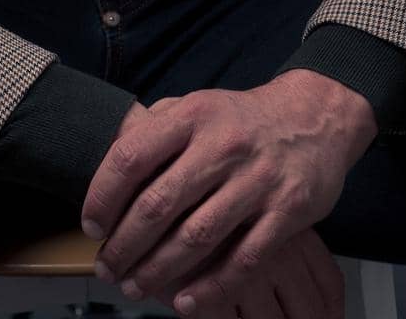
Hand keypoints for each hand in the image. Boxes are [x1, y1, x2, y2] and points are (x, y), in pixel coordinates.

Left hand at [80, 71, 376, 315]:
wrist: (313, 117)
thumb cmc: (240, 119)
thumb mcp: (195, 106)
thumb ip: (154, 129)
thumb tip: (107, 164)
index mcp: (192, 115)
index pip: (132, 156)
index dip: (103, 196)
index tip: (91, 226)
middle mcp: (222, 145)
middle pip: (159, 204)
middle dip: (125, 245)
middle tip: (106, 269)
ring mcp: (257, 179)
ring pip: (197, 237)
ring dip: (158, 270)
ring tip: (135, 287)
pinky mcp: (287, 211)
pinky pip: (243, 260)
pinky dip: (210, 288)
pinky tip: (185, 302)